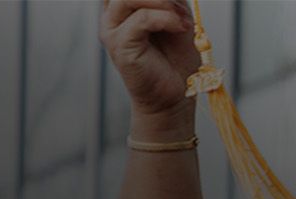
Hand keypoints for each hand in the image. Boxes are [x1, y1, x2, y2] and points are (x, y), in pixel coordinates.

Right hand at [104, 0, 200, 130]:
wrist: (175, 93)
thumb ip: (172, 0)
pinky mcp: (120, 45)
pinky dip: (165, 19)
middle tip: (182, 8)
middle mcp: (111, 15)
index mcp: (123, 7)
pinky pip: (141, 19)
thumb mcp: (178, 18)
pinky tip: (181, 27)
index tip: (176, 1)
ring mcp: (111, 29)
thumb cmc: (176, 57)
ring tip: (184, 19)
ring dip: (164, 3)